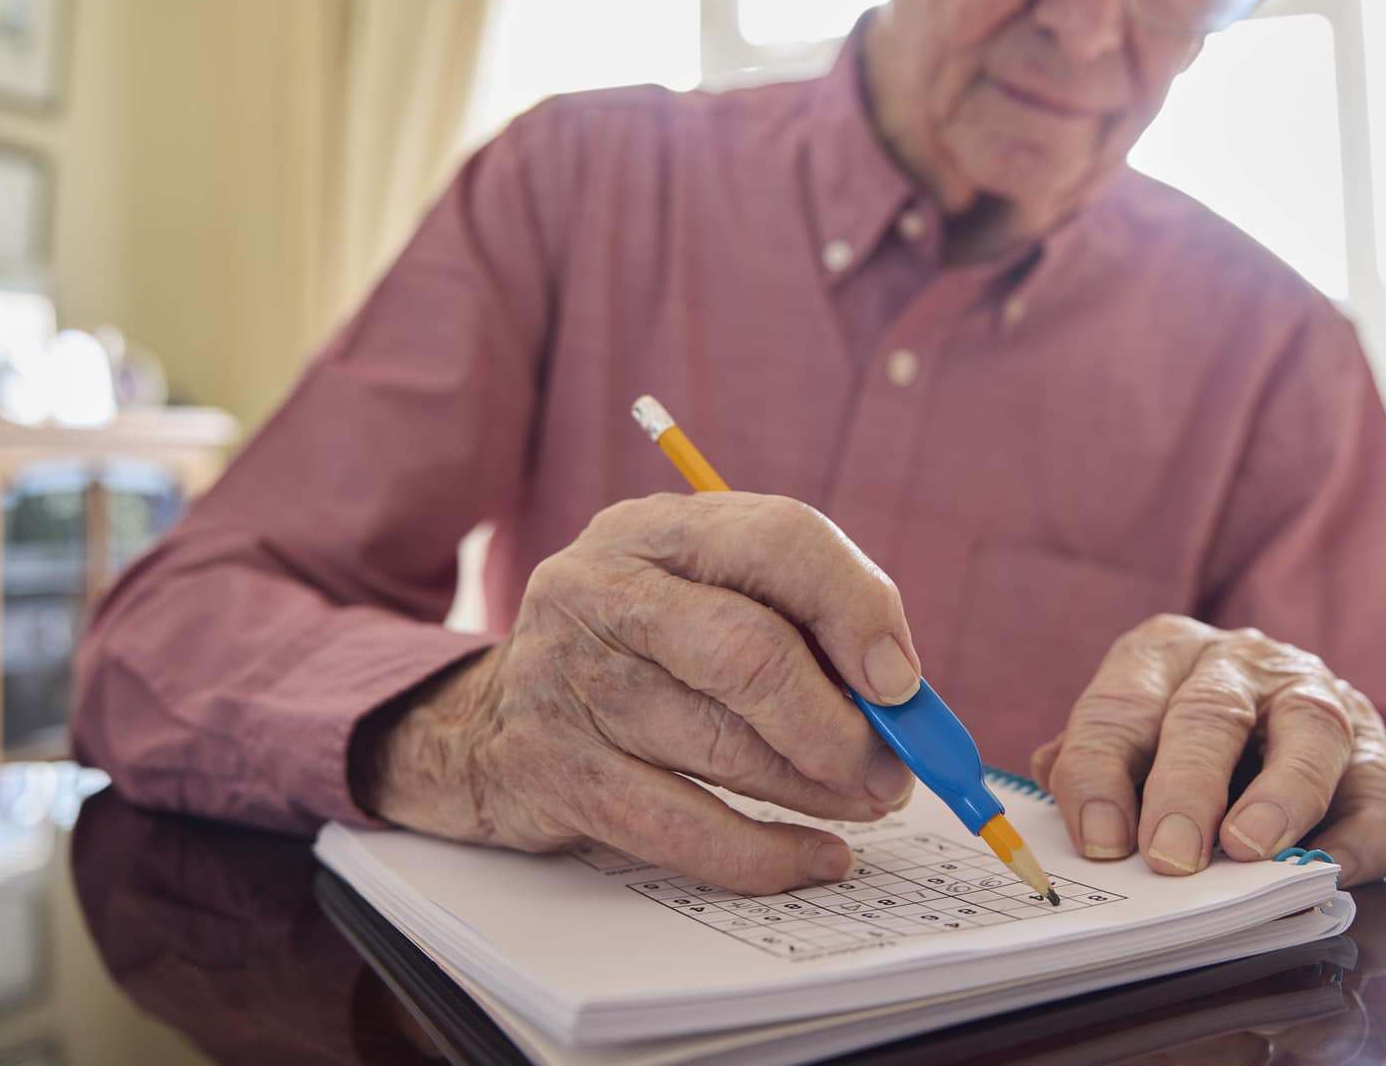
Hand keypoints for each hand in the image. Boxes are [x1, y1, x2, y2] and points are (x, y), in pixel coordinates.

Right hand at [355, 492, 921, 893]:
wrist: (483, 725)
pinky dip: (767, 854)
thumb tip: (900, 695)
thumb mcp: (701, 598)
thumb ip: (798, 620)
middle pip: (750, 651)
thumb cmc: (635, 656)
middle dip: (839, 723)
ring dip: (817, 789)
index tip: (902, 682)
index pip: (778, 538)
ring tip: (865, 802)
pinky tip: (815, 856)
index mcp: (655, 529)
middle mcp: (600, 589)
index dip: (857, 610)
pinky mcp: (552, 770)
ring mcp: (567, 680)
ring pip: (724, 748)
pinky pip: (684, 827)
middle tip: (891, 767)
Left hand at [1031, 617, 1385, 883]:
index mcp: (1167, 651)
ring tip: (1249, 851)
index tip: (1099, 837)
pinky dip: (1350, 838)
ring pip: (1308, 732)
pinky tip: (1320, 872)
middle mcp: (1244, 662)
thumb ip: (1093, 755)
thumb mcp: (1131, 729)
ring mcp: (1318, 697)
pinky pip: (1375, 793)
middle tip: (1169, 853)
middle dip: (1187, 787)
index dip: (1103, 771)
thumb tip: (1048, 775)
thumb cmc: (1183, 732)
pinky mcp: (1375, 749)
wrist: (1280, 712)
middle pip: (1212, 713)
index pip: (1123, 704)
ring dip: (1279, 797)